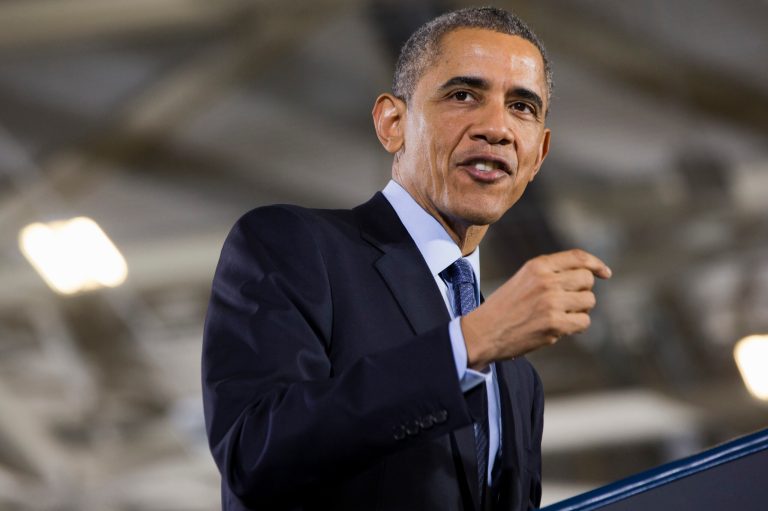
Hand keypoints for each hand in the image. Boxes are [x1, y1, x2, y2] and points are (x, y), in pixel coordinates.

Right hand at [461, 249, 610, 369]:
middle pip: (587, 280)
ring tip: (559, 316)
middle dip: (582, 292)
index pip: (578, 257)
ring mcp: (552, 302)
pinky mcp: (554, 324)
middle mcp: (546, 280)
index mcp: (537, 265)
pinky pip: (583, 322)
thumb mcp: (523, 279)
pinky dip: (575, 327)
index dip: (596, 264)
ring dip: (579, 311)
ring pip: (588, 302)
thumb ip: (550, 274)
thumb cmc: (504, 308)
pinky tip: (558, 328)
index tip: (605, 273)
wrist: (483, 332)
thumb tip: (588, 277)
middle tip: (568, 303)